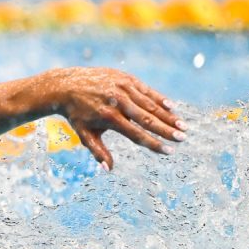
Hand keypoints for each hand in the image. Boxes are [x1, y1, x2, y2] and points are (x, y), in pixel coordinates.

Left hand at [42, 67, 185, 170]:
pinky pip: (145, 90)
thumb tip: (109, 170)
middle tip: (183, 138)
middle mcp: (117, 101)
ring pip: (150, 104)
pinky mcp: (125, 78)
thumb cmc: (77, 114)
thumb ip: (98, 151)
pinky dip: (159, 98)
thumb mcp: (84, 134)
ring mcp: (122, 88)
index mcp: (108, 117)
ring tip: (182, 126)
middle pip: (147, 119)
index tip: (169, 151)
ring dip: (168, 115)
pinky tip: (172, 107)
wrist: (66, 85)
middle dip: (166, 130)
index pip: (136, 134)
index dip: (153, 144)